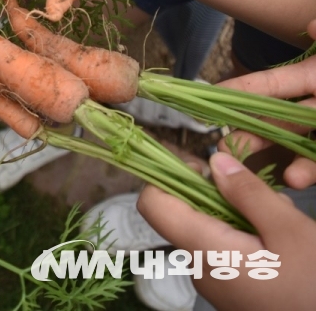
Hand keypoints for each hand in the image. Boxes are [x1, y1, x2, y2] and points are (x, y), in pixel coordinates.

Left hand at [137, 152, 315, 310]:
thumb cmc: (314, 286)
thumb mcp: (289, 230)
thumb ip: (248, 193)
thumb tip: (215, 161)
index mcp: (203, 250)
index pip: (152, 204)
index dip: (169, 176)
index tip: (204, 167)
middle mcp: (198, 267)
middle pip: (185, 213)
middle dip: (218, 194)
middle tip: (262, 194)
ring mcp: (214, 281)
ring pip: (210, 230)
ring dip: (238, 215)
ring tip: (281, 220)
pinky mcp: (230, 290)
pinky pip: (225, 251)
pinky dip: (246, 236)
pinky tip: (281, 241)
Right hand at [215, 18, 315, 188]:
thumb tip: (310, 23)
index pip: (271, 84)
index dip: (240, 89)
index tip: (207, 96)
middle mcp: (315, 103)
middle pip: (274, 119)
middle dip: (246, 132)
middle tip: (222, 147)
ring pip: (295, 145)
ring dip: (273, 156)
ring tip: (254, 168)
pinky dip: (306, 171)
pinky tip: (293, 178)